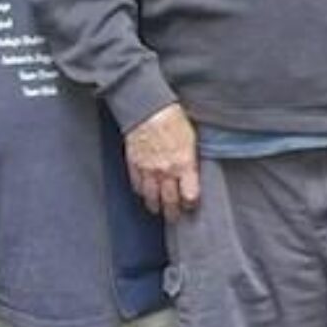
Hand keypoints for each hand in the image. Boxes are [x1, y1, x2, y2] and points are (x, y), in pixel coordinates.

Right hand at [124, 103, 199, 218]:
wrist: (147, 108)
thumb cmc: (172, 119)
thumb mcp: (191, 139)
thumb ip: (191, 160)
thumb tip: (192, 174)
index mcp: (184, 164)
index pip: (190, 196)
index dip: (191, 204)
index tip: (190, 205)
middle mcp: (166, 171)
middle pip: (170, 202)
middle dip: (173, 213)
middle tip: (174, 218)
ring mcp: (148, 170)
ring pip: (151, 197)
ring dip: (155, 206)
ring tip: (157, 210)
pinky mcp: (134, 164)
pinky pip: (137, 185)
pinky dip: (141, 191)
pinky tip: (144, 193)